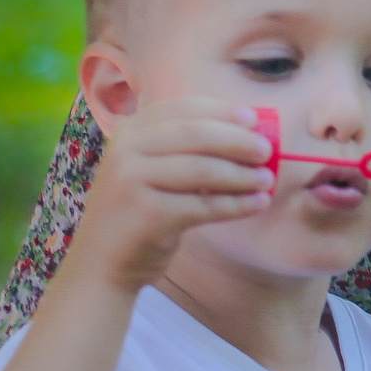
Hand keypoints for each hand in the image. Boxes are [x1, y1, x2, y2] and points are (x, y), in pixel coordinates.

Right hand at [74, 98, 275, 289]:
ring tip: (267, 180)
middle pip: (196, 135)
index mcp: (130, 132)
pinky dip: (236, 205)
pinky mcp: (148, 215)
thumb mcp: (151, 170)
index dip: (221, 111)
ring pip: (203, 170)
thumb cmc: (140, 211)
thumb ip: (186, 149)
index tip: (253, 118)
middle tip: (267, 151)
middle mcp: (126, 151)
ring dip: (242, 175)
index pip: (182, 109)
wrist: (103, 262)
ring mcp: (133, 181)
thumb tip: (249, 131)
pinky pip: (204, 206)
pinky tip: (257, 204)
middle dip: (238, 140)